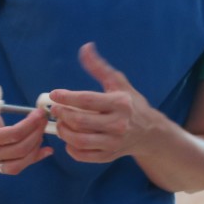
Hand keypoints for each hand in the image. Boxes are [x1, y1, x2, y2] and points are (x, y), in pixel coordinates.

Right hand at [0, 84, 53, 176]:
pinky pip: (19, 167)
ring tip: (41, 131)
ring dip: (36, 146)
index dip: (30, 124)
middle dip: (36, 133)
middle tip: (44, 119)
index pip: (12, 134)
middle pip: (19, 149)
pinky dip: (35, 158)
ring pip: (21, 162)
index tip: (40, 112)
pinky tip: (47, 150)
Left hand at [48, 43, 162, 164]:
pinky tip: (69, 139)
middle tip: (54, 110)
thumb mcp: (118, 83)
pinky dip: (71, 148)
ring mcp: (113, 142)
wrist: (149, 132)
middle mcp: (118, 124)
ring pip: (79, 140)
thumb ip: (99, 67)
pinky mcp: (108, 156)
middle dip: (62, 115)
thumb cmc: (131, 104)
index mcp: (120, 103)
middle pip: (80, 121)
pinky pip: (83, 155)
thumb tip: (85, 48)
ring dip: (63, 132)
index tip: (54, 94)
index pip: (87, 100)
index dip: (67, 97)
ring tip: (60, 124)